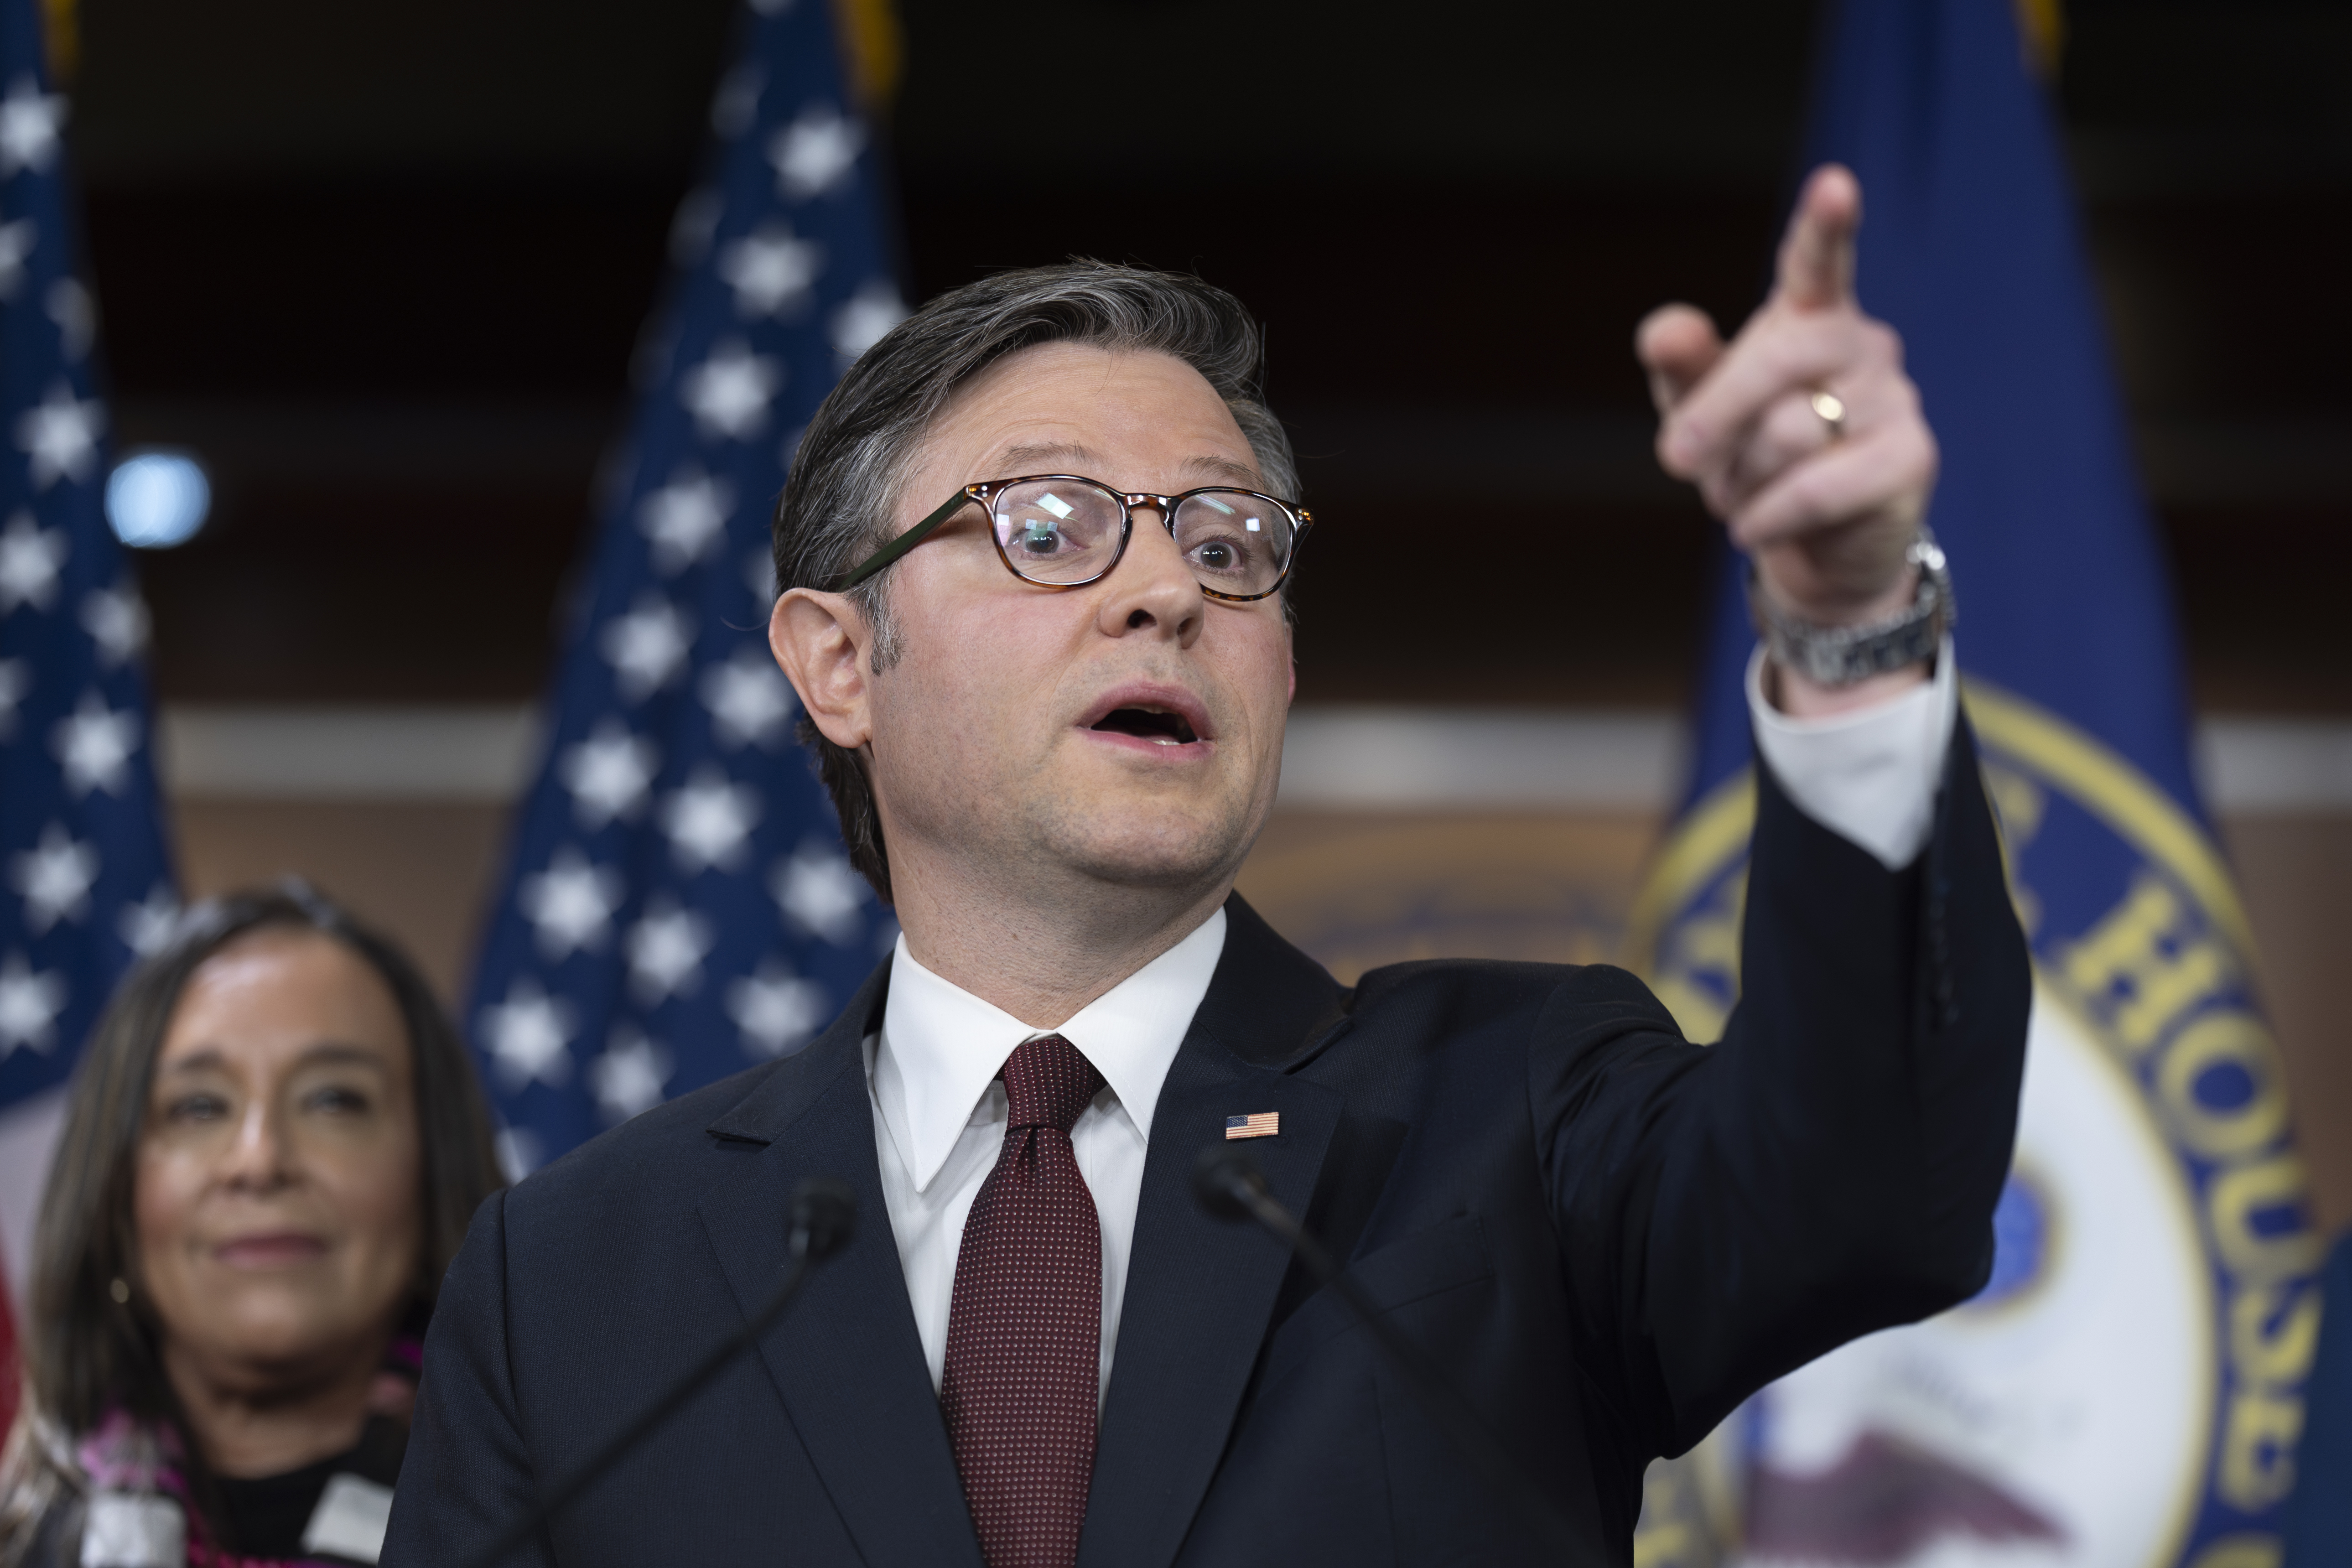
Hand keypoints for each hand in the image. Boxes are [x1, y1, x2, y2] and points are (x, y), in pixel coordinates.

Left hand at [1636, 165, 1938, 710]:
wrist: (1809, 545)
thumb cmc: (1751, 458)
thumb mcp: (1702, 411)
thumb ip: (1683, 368)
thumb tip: (1663, 331)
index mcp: (1811, 316)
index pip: (1819, 261)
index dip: (1825, 225)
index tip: (1834, 184)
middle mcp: (1861, 344)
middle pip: (1779, 359)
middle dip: (1716, 413)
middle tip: (1677, 458)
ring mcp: (1895, 398)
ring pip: (1790, 432)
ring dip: (1743, 478)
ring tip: (1747, 494)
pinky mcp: (1910, 459)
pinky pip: (1816, 487)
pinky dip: (1769, 516)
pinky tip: (1760, 527)